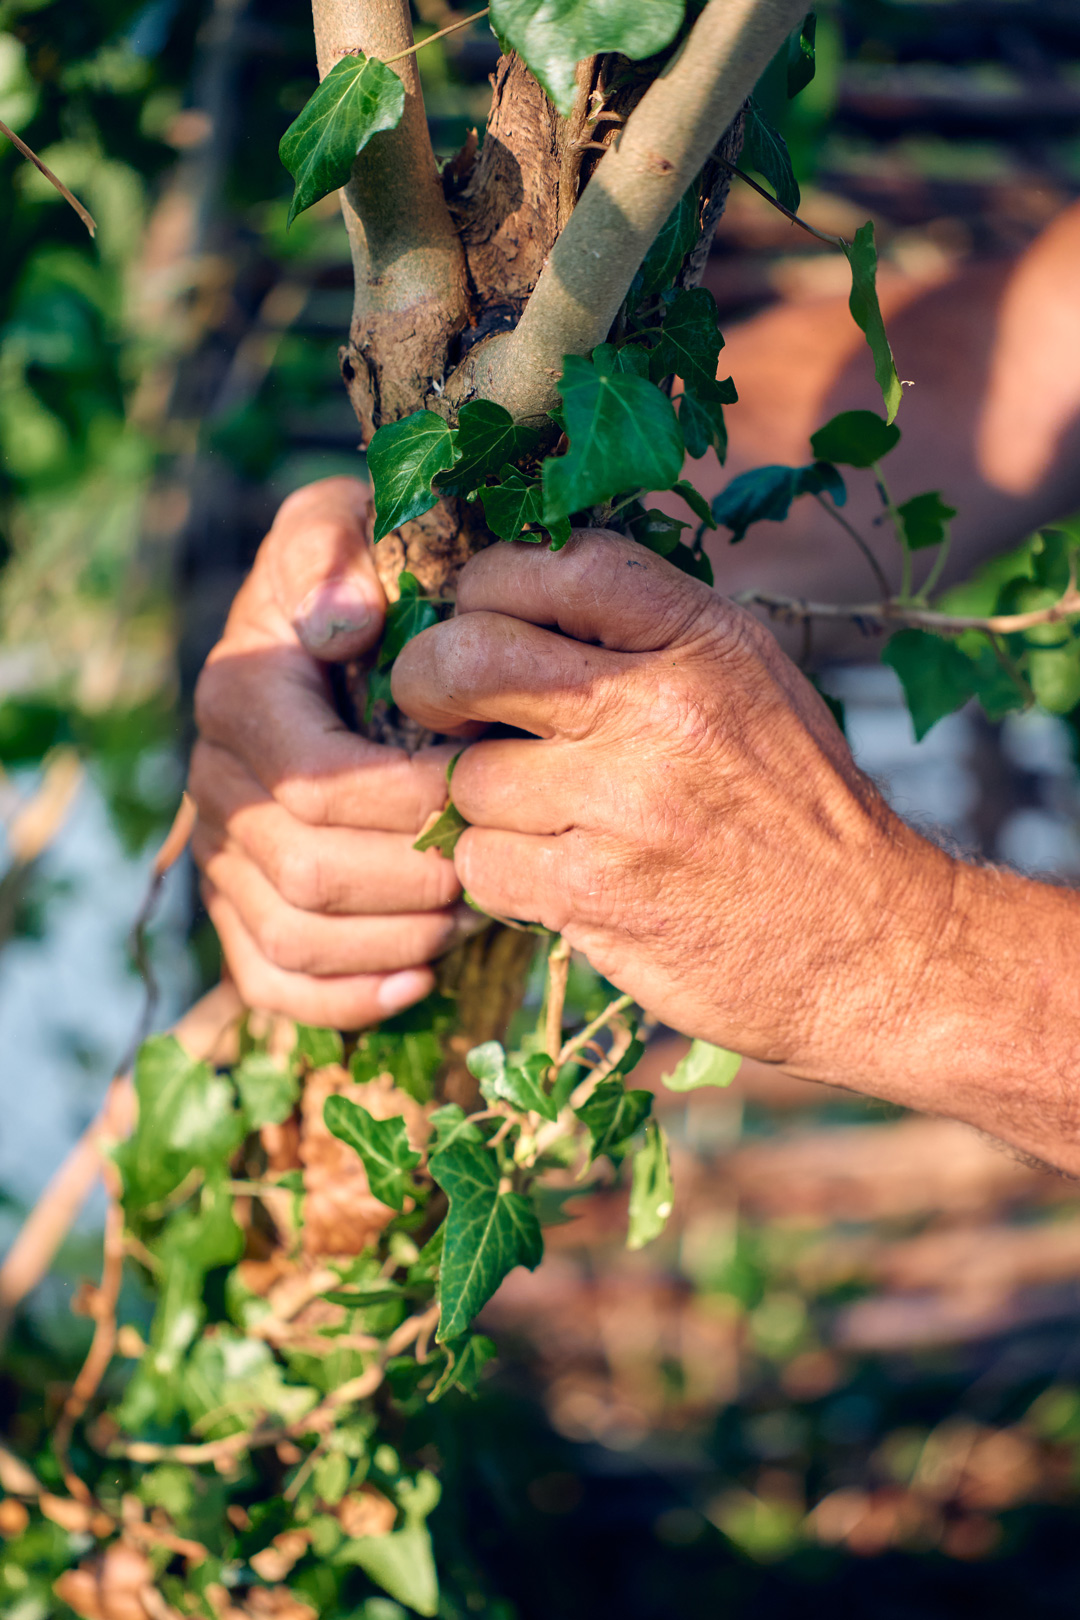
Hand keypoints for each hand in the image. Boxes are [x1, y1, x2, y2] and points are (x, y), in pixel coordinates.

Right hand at [190, 477, 468, 1028]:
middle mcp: (217, 783)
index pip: (315, 782)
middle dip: (415, 878)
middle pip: (307, 872)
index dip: (406, 802)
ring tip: (474, 913)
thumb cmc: (361, 579)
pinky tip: (420, 978)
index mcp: (242, 697)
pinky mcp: (238, 909)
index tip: (482, 790)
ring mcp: (222, 854)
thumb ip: (335, 546)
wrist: (332, 634)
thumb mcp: (345, 526)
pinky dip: (346, 996)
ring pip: (295, 937)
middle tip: (495, 864)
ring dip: (397, 938)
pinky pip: (272, 981)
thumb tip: (344, 621)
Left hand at [391, 530, 951, 1085]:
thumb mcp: (752, 684)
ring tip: (541, 820)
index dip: (489, 585)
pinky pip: (481, 863)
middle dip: (429, 680)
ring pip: (469, 777)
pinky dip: (500, 874)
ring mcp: (624, 804)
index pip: (556, 564)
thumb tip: (520, 602)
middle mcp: (660, 710)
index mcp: (702, 641)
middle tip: (436, 707)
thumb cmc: (799, 810)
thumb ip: (649, 636)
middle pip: (471, 657)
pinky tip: (552, 877)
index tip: (478, 619)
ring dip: (483, 803)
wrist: (872, 946)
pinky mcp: (595, 894)